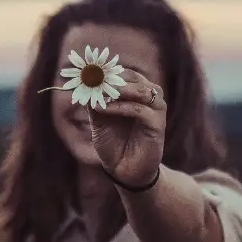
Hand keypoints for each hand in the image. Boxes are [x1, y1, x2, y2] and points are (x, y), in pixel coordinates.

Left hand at [90, 69, 166, 187]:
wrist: (123, 171)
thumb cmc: (113, 144)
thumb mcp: (99, 121)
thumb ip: (95, 102)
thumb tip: (84, 84)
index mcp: (137, 94)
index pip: (126, 73)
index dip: (109, 70)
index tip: (89, 71)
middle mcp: (149, 99)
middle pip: (135, 78)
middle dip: (113, 78)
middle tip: (94, 79)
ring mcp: (156, 111)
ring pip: (141, 91)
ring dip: (119, 89)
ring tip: (100, 93)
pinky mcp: (157, 126)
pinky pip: (140, 110)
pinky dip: (121, 107)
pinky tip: (104, 108)